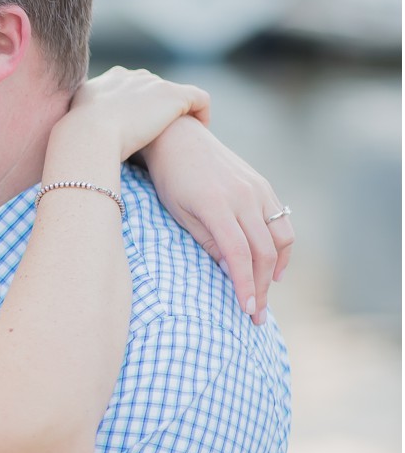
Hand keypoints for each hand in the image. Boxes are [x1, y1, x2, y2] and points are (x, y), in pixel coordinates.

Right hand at [66, 66, 210, 159]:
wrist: (87, 134)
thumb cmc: (76, 139)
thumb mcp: (75, 126)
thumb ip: (83, 126)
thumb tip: (78, 139)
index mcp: (107, 82)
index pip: (128, 88)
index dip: (136, 107)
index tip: (139, 128)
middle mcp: (131, 77)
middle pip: (153, 88)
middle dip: (158, 109)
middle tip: (162, 135)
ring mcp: (153, 84)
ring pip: (175, 94)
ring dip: (179, 113)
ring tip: (182, 136)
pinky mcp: (173, 96)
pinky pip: (199, 99)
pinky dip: (202, 113)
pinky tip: (200, 131)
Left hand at [139, 117, 292, 323]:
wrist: (178, 137)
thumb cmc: (170, 179)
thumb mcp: (180, 213)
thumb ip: (208, 241)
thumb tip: (232, 271)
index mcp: (217, 205)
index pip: (239, 255)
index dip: (246, 285)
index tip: (248, 311)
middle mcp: (244, 197)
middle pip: (264, 251)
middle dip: (262, 287)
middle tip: (257, 315)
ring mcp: (258, 190)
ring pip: (281, 237)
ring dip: (277, 269)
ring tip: (265, 291)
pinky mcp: (263, 186)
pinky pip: (282, 220)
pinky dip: (282, 246)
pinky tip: (274, 264)